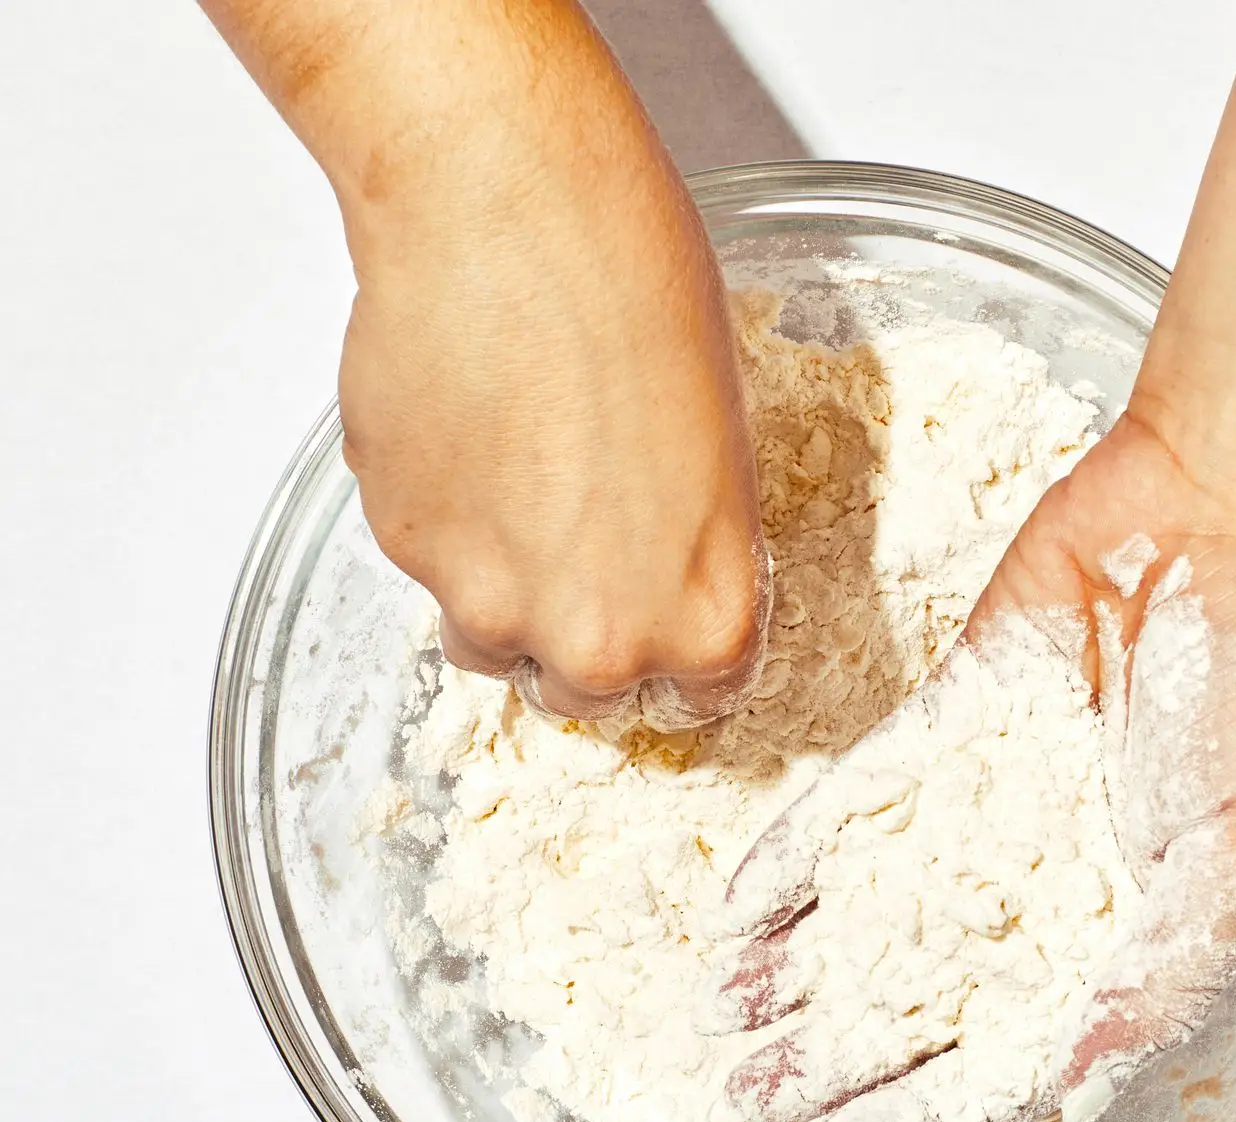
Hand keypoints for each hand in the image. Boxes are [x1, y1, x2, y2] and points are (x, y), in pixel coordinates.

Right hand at [335, 12, 767, 728]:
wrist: (507, 205)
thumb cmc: (636, 289)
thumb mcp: (724, 441)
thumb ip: (692, 547)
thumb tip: (656, 568)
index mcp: (703, 618)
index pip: (701, 699)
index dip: (678, 660)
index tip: (660, 627)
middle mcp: (600, 640)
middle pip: (587, 697)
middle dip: (583, 637)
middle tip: (580, 553)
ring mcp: (493, 604)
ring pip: (494, 647)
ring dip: (504, 597)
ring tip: (514, 492)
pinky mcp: (408, 550)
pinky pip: (430, 571)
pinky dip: (444, 527)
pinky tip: (465, 439)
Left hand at [704, 412, 1235, 1121]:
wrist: (1226, 519)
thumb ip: (1157, 970)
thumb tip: (1072, 1068)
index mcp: (1122, 939)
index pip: (1001, 1057)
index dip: (914, 1112)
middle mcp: (1046, 886)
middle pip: (918, 997)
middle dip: (827, 1057)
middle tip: (740, 1097)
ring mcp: (990, 805)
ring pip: (873, 908)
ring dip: (796, 965)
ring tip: (721, 1013)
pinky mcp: (949, 727)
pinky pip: (858, 805)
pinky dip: (799, 856)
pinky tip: (741, 905)